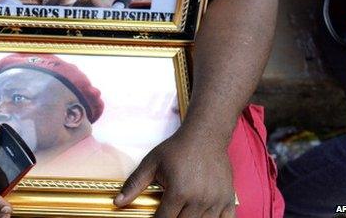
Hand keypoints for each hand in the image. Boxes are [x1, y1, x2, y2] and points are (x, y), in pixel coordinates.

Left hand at [114, 128, 235, 217]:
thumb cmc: (177, 149)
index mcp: (179, 192)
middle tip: (168, 213)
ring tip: (182, 213)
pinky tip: (202, 216)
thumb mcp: (151, 163)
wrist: (205, 135)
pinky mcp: (228, 199)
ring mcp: (216, 201)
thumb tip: (117, 202)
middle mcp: (199, 200)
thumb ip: (134, 184)